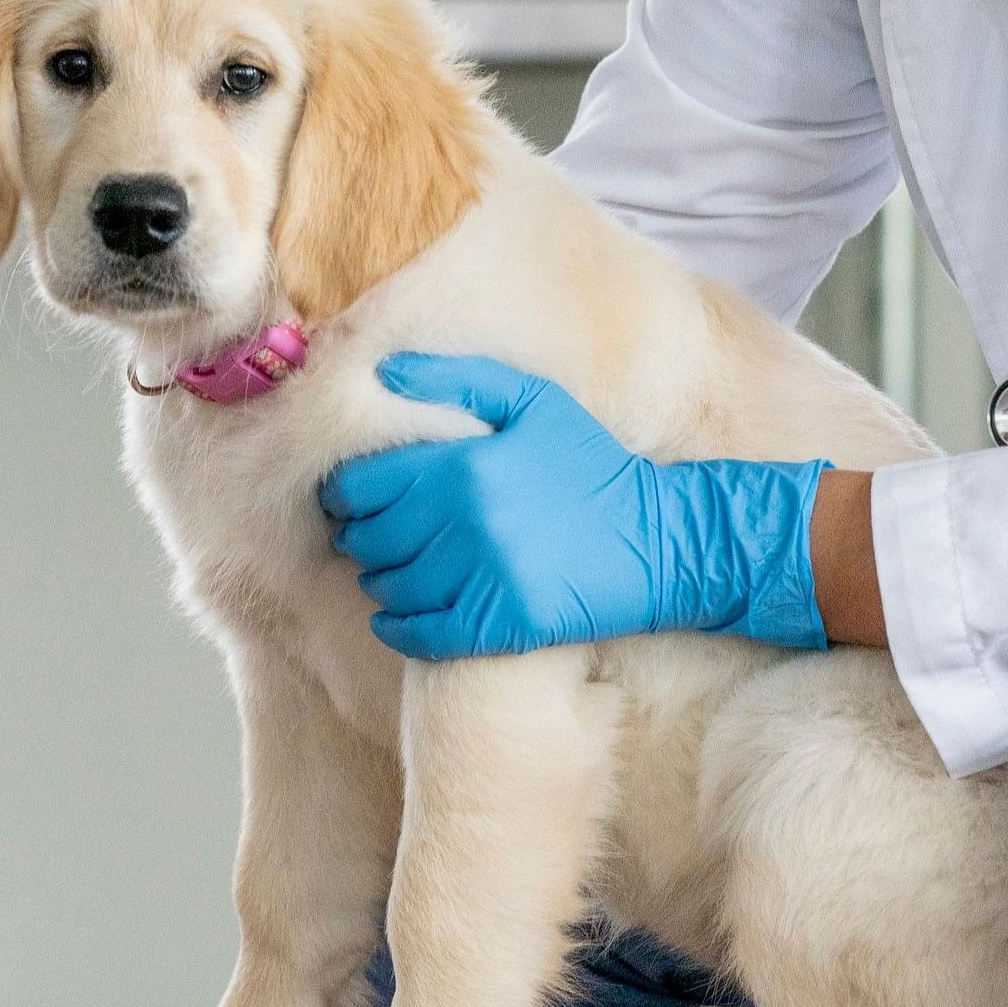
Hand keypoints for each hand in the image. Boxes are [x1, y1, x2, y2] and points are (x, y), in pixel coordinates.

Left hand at [321, 354, 827, 660]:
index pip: (360, 485)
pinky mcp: (501, 626)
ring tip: (405, 569)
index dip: (348, 492)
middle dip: (363, 535)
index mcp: (465, 463)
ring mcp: (483, 578)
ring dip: (383, 580)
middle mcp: (466, 522)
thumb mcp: (535, 403)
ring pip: (388, 587)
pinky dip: (398, 627)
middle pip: (367, 538)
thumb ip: (456, 378)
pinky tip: (405, 614)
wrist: (660, 541)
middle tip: (383, 533)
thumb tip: (381, 371)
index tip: (360, 496)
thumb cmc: (591, 466)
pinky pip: (417, 634)